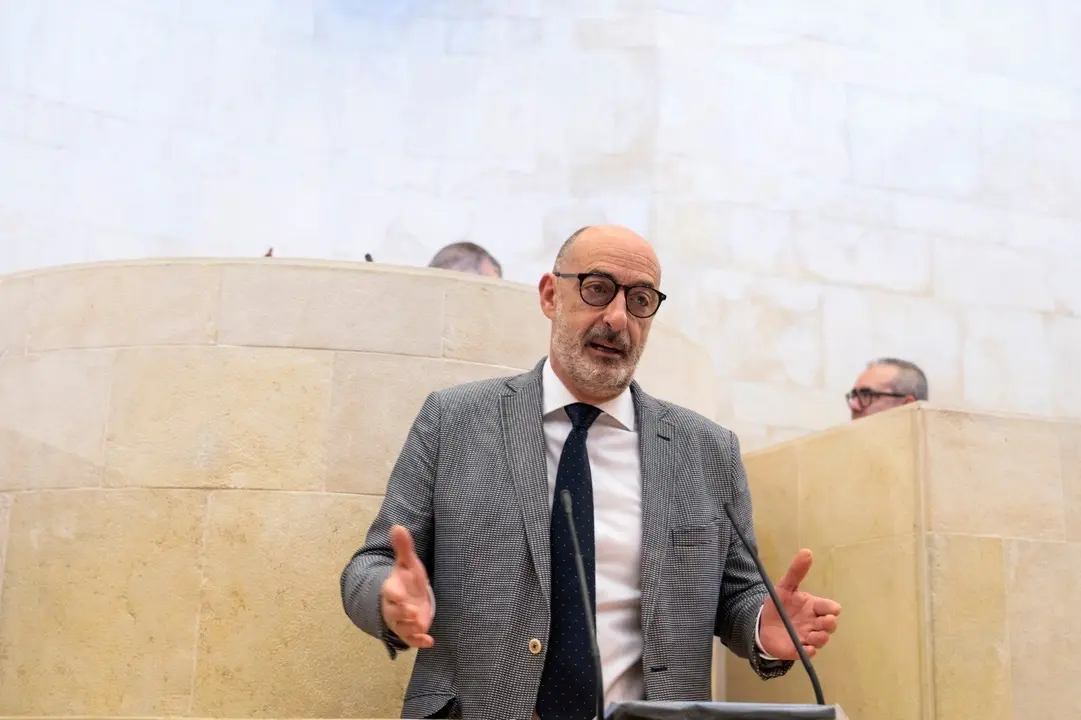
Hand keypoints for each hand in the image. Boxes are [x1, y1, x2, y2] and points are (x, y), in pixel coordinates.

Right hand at [380, 525, 434, 647]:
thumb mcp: (408, 563)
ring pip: (402, 628)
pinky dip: (419, 642)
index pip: (389, 592)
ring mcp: (401, 621)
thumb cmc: (408, 579)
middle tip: (414, 613)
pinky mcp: (410, 631)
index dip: (394, 595)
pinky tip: (430, 641)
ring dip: (411, 628)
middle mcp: (394, 607)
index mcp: (392, 589)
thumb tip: (397, 526)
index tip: (401, 595)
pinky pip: (412, 640)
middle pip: (394, 613)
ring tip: (422, 625)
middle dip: (402, 614)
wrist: (409, 597)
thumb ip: (404, 547)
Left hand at [758, 549, 840, 659]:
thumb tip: (806, 551)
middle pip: (830, 625)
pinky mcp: (798, 650)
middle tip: (823, 621)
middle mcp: (814, 623)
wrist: (763, 624)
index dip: (831, 609)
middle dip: (829, 624)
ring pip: (821, 640)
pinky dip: (809, 652)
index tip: (830, 609)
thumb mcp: (785, 586)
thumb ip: (796, 571)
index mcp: (814, 607)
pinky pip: (808, 654)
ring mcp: (807, 637)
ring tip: (812, 635)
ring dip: (820, 638)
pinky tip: (806, 648)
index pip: (830, 608)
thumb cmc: (779, 605)